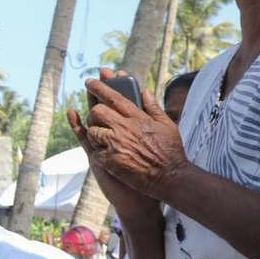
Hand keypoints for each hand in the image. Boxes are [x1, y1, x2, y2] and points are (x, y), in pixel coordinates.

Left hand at [69, 68, 189, 204]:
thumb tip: (144, 91)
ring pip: (92, 131)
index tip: (90, 81)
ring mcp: (115, 145)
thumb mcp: (167, 125)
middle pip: (97, 111)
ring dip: (95, 133)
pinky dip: (99, 152)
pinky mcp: (109, 161)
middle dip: (94, 112)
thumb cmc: (170, 151)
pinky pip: (95, 151)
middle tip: (98, 118)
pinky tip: (108, 155)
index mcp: (137, 118)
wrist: (169, 177)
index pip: (114, 97)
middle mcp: (124, 128)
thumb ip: (153, 107)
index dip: (100, 87)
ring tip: (105, 139)